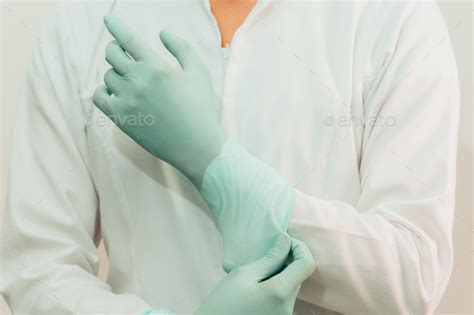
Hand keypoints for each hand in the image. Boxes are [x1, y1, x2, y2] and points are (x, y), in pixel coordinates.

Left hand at [93, 14, 225, 186]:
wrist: (195, 146)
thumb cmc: (201, 108)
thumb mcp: (199, 73)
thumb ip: (181, 48)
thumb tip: (162, 32)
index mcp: (156, 67)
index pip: (128, 39)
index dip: (115, 25)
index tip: (108, 18)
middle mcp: (137, 82)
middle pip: (112, 54)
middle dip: (117, 48)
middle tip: (125, 53)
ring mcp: (126, 101)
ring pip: (107, 75)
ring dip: (116, 72)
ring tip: (131, 79)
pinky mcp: (120, 118)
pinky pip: (99, 96)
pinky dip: (104, 90)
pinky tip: (116, 92)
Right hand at [195, 235, 315, 314]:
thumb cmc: (223, 302)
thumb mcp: (243, 274)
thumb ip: (269, 258)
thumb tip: (286, 240)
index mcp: (280, 293)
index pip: (307, 264)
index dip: (300, 248)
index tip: (284, 242)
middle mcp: (288, 307)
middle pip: (299, 275)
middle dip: (289, 259)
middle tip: (268, 252)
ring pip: (292, 285)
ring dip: (282, 273)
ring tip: (259, 270)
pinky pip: (285, 297)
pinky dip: (278, 285)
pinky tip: (259, 284)